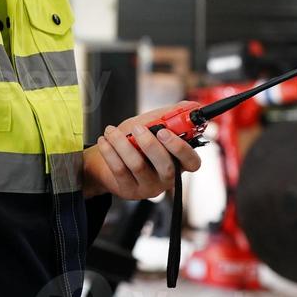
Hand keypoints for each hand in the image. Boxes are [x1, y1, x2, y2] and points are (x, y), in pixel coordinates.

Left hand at [81, 102, 203, 199]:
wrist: (106, 160)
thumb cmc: (134, 141)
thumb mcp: (153, 126)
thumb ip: (171, 116)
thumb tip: (191, 106)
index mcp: (178, 162)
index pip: (192, 162)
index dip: (181, 148)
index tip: (164, 132)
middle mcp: (167, 178)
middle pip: (167, 167)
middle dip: (151, 145)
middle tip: (137, 128)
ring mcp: (148, 186)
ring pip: (139, 166)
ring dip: (122, 144)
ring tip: (111, 131)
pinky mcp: (129, 190)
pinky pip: (120, 170)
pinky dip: (110, 152)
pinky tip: (104, 140)